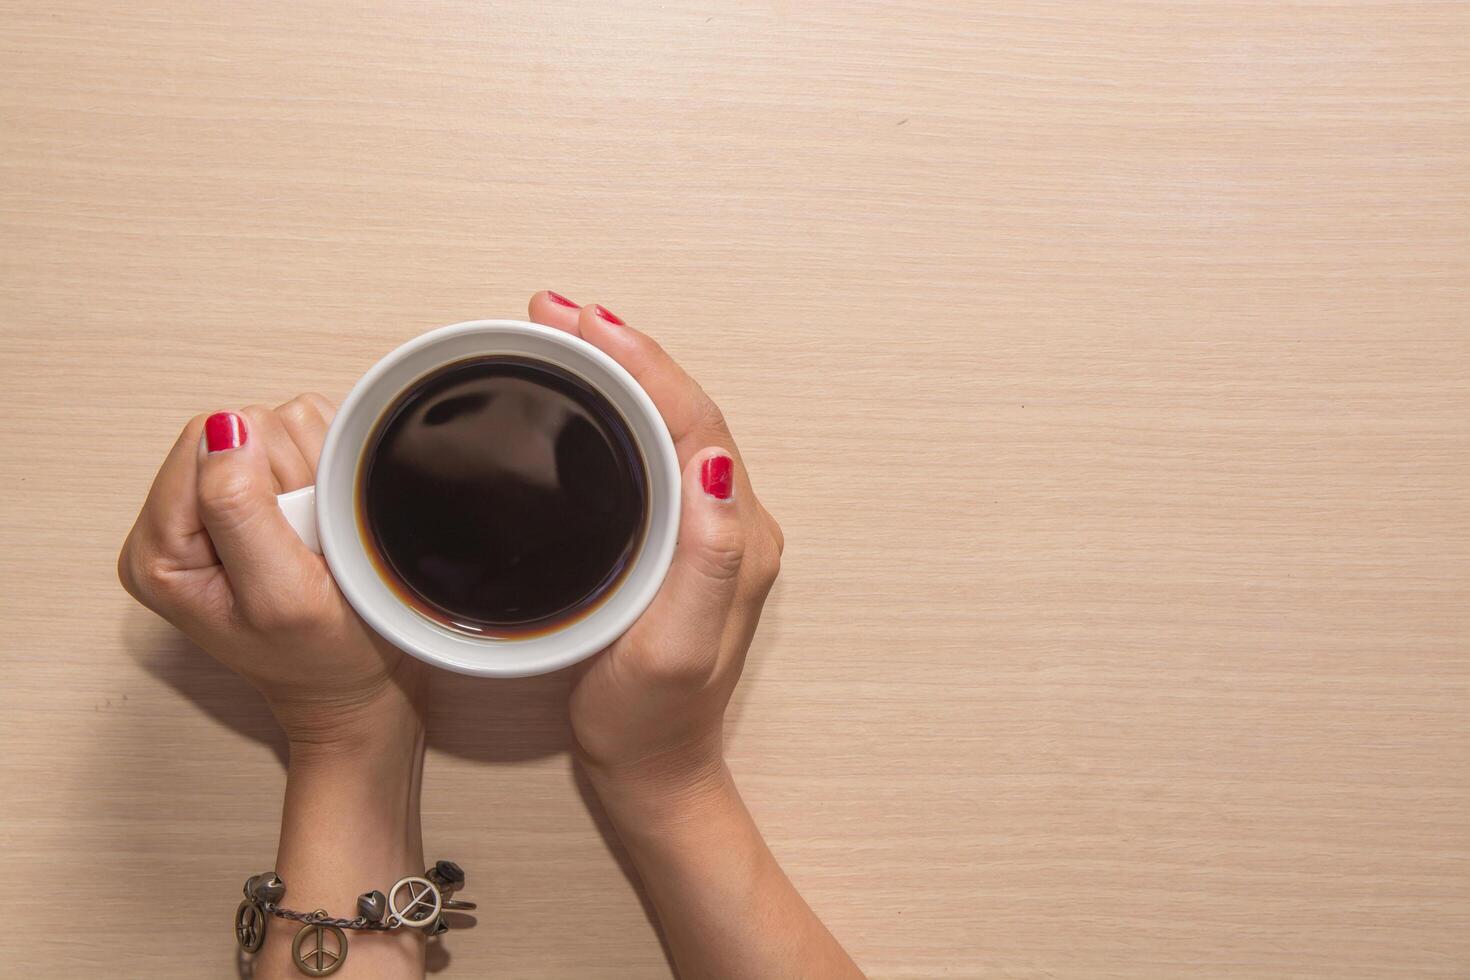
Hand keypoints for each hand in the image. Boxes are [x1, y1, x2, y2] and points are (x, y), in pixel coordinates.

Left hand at [118, 395, 425, 749]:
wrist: (359, 689)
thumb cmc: (323, 660)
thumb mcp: (280, 595)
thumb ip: (241, 511)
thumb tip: (226, 429)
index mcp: (159, 547)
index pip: (207, 442)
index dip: (269, 475)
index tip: (295, 535)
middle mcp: (180, 520)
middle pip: (243, 430)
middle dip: (295, 479)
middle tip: (311, 545)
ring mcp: (222, 506)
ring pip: (279, 430)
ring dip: (317, 479)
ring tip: (321, 541)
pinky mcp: (261, 497)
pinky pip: (305, 442)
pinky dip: (331, 476)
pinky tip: (329, 526)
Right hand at [525, 294, 784, 799]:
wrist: (653, 771)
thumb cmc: (652, 721)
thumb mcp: (673, 650)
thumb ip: (705, 560)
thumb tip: (712, 466)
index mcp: (735, 536)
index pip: (693, 420)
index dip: (640, 361)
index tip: (584, 322)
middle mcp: (730, 522)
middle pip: (681, 407)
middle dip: (622, 348)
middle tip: (556, 310)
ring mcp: (705, 529)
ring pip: (667, 423)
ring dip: (620, 370)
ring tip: (564, 333)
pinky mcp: (678, 540)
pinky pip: (652, 451)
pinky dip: (617, 410)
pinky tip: (583, 397)